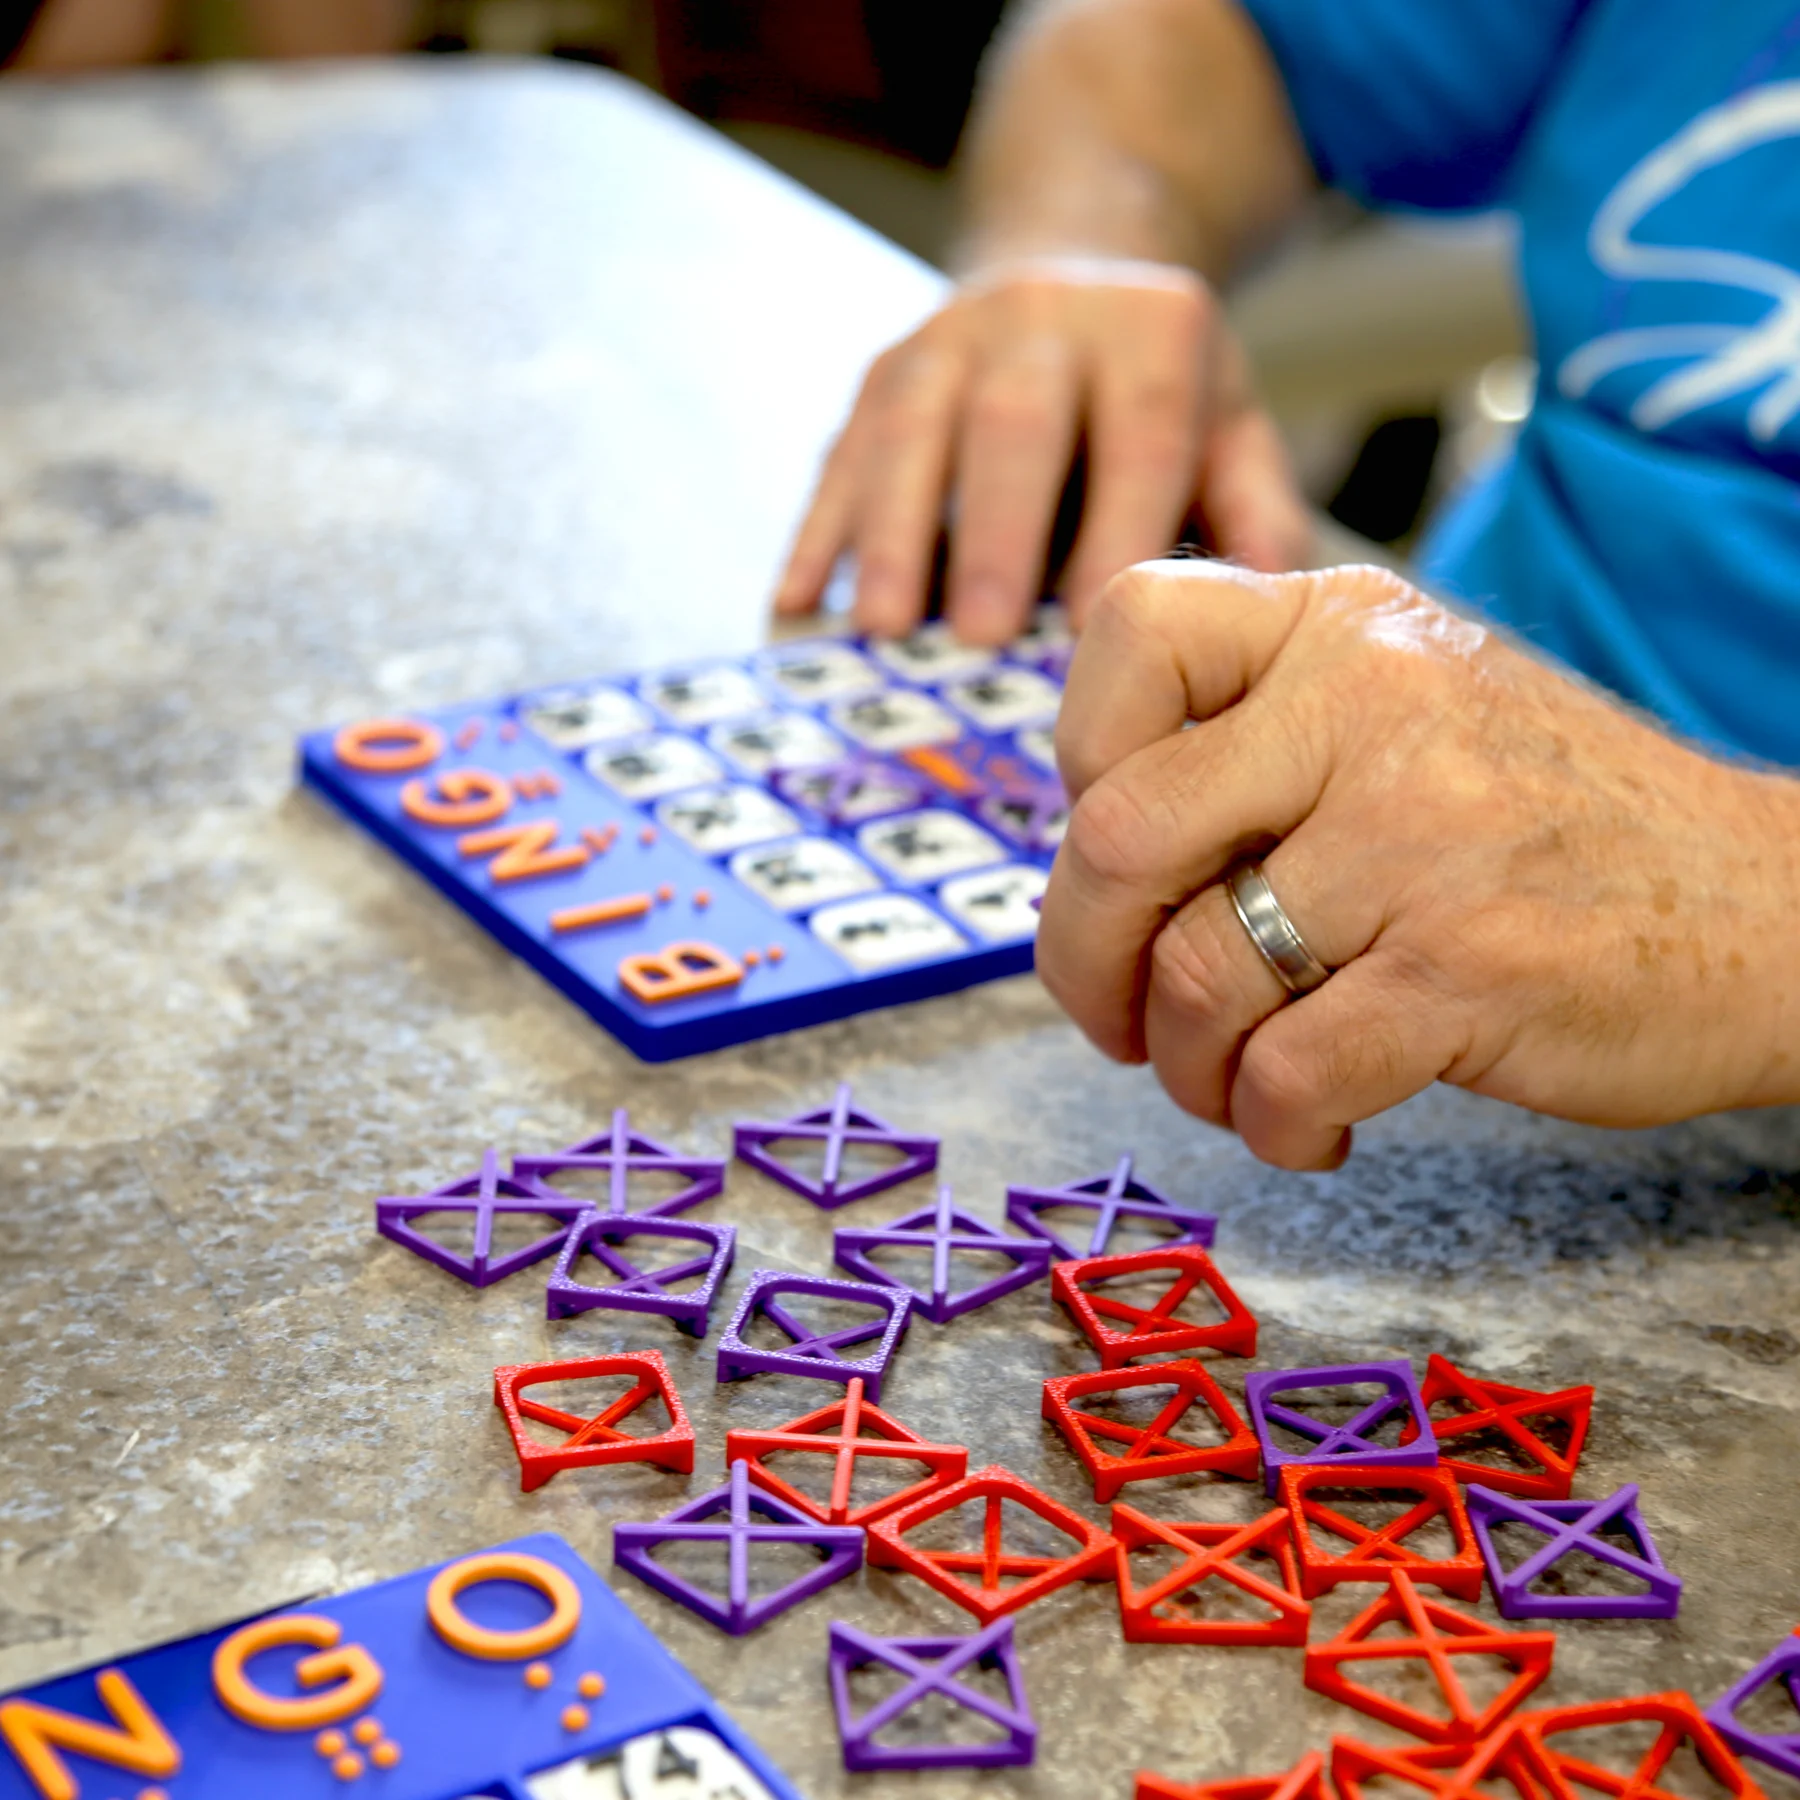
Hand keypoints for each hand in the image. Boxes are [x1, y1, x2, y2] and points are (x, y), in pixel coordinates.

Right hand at [774, 259, 1313, 644]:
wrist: (1076, 272)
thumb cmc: (1160, 396)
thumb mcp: (1233, 429)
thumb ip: (1256, 516)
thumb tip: (1267, 613)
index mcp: (1152, 332)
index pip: (1140, 439)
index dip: (1112, 536)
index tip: (1092, 638)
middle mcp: (1046, 317)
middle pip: (1014, 424)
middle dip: (991, 533)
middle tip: (977, 635)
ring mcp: (950, 333)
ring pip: (911, 428)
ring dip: (890, 532)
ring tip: (879, 628)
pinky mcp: (881, 367)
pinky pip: (841, 448)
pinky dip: (818, 528)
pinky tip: (798, 601)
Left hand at [1037, 559, 1799, 1168]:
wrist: (1771, 904)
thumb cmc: (1549, 821)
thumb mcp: (1407, 706)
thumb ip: (1257, 738)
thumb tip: (1088, 846)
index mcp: (1341, 625)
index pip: (1128, 626)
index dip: (1081, 756)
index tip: (1122, 847)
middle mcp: (1370, 705)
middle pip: (1119, 837)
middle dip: (1084, 959)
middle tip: (1117, 1015)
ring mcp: (1423, 837)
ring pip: (1193, 976)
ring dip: (1184, 1063)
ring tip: (1232, 1080)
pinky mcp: (1470, 969)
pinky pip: (1286, 1073)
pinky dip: (1271, 1125)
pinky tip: (1309, 1125)